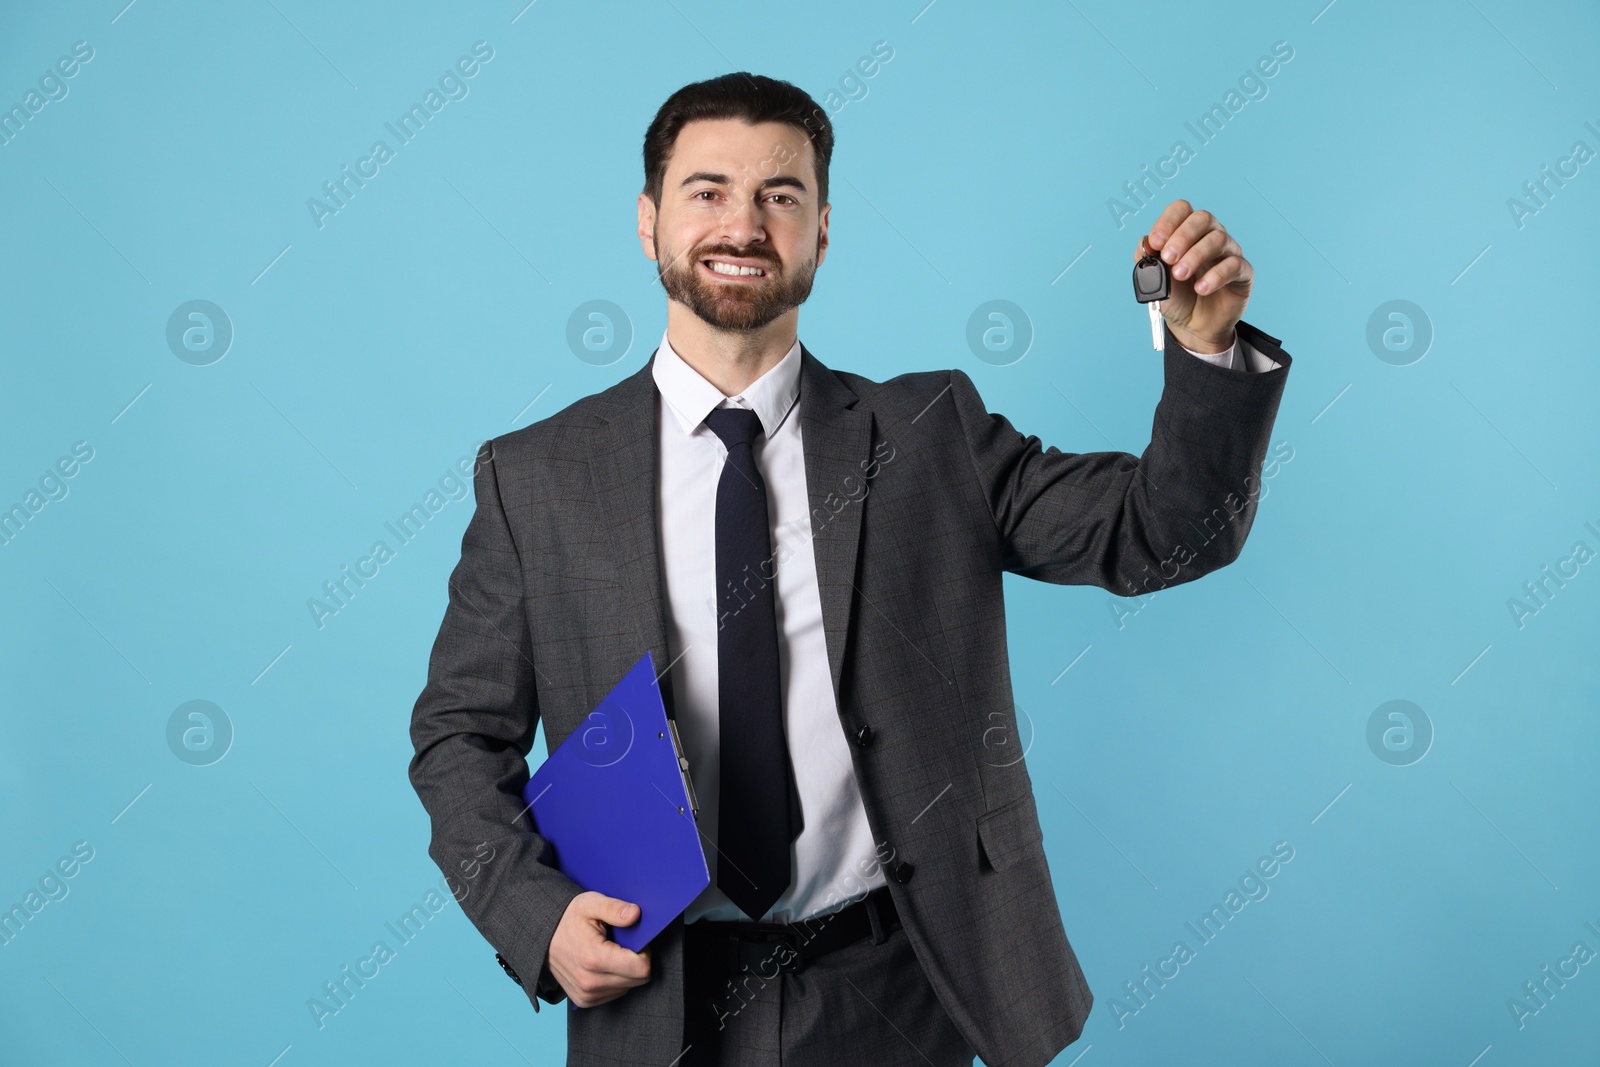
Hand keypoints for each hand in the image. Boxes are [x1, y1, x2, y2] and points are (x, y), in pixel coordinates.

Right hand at [547, 891, 651, 1007]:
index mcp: (594, 959)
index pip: (641, 969)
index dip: (645, 952)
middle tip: (622, 944)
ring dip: (625, 971)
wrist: (543, 935)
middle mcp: (590, 982)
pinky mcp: (584, 1000)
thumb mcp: (590, 903)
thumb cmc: (568, 918)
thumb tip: (635, 914)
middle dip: (636, 961)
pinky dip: (615, 980)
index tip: (635, 940)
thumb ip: (614, 908)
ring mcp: (586, 994)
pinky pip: (615, 993)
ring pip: (628, 987)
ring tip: (610, 952)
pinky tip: (604, 964)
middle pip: (637, 980)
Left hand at [1136, 200, 1252, 353]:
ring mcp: (1228, 252)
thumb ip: (1148, 259)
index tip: (1156, 242)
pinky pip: (1234, 265)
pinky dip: (1216, 275)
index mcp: (1186, 232)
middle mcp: (1209, 236)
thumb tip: (1145, 242)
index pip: (1181, 210)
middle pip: (1202, 218)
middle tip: (1168, 258)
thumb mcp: (1155, 279)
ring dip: (1195, 255)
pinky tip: (1202, 288)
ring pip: (1218, 239)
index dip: (1168, 221)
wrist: (1192, 326)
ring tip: (1180, 275)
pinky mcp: (1242, 272)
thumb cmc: (1176, 296)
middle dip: (1182, 236)